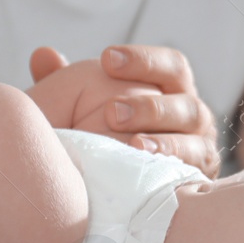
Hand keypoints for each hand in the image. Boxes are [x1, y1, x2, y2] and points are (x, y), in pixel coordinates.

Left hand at [32, 45, 219, 176]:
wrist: (132, 187)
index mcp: (173, 88)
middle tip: (111, 112)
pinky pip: (193, 172)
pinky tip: (149, 172)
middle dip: (149, 106)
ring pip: (194, 138)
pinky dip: (174, 170)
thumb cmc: (108, 135)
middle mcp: (192, 115)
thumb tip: (43, 55)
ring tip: (134, 145)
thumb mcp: (86, 104)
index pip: (170, 65)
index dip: (143, 60)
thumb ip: (66, 81)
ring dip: (164, 141)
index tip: (107, 59)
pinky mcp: (199, 177)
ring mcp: (200, 147)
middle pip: (185, 102)